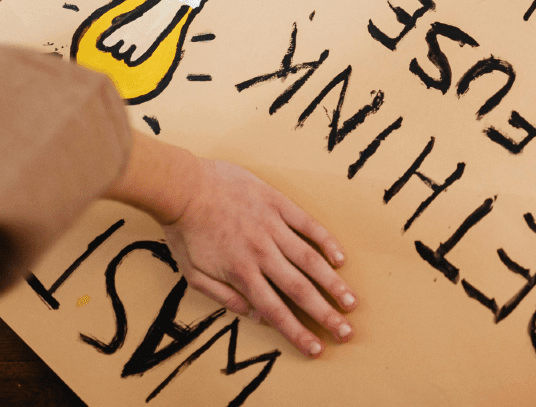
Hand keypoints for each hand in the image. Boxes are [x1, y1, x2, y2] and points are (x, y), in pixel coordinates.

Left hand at [161, 157, 356, 356]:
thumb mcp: (192, 274)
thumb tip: (254, 316)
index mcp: (241, 273)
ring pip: (310, 259)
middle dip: (325, 314)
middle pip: (300, 289)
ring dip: (333, 283)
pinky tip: (340, 258)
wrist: (184, 186)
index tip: (317, 349)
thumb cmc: (185, 231)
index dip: (297, 333)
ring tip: (352, 300)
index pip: (275, 311)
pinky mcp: (278, 203)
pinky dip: (326, 241)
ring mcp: (273, 227)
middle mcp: (262, 254)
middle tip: (346, 332)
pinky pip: (308, 224)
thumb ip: (223, 297)